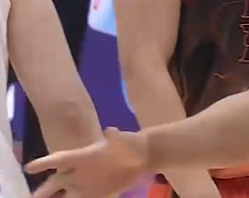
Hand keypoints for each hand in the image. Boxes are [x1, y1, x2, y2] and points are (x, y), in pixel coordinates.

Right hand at [27, 128, 148, 197]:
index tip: (29, 168)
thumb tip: (111, 130)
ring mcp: (89, 183)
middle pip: (57, 181)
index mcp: (85, 155)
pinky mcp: (99, 193)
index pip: (60, 158)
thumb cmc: (132, 144)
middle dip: (44, 190)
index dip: (44, 163)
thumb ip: (115, 138)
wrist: (147, 155)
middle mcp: (82, 170)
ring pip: (67, 194)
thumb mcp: (124, 140)